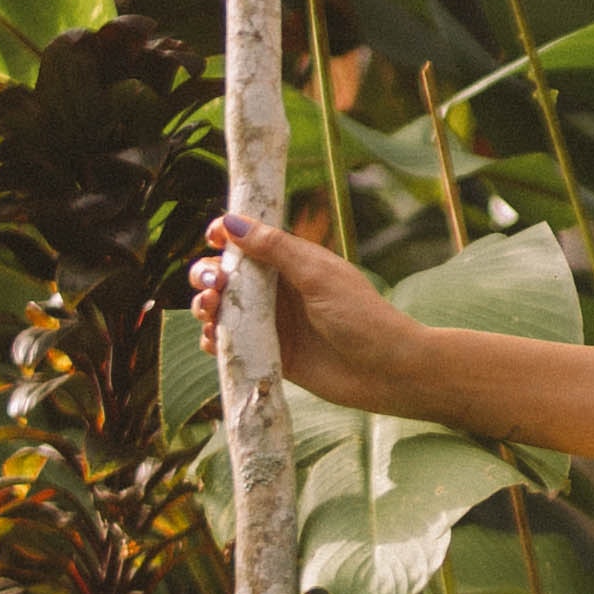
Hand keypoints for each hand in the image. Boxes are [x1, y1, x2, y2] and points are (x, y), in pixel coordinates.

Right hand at [194, 213, 429, 417]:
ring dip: (206, 305)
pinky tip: (213, 338)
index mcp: (292, 263)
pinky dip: (215, 340)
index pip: (249, 242)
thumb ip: (276, 249)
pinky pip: (232, 344)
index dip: (226, 236)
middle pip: (227, 276)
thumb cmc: (361, 316)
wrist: (387, 371)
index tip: (213, 237)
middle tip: (214, 283)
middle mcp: (279, 291)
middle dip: (208, 274)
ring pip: (224, 310)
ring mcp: (273, 324)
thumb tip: (232, 222)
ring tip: (209, 309)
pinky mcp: (270, 355)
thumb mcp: (318, 275)